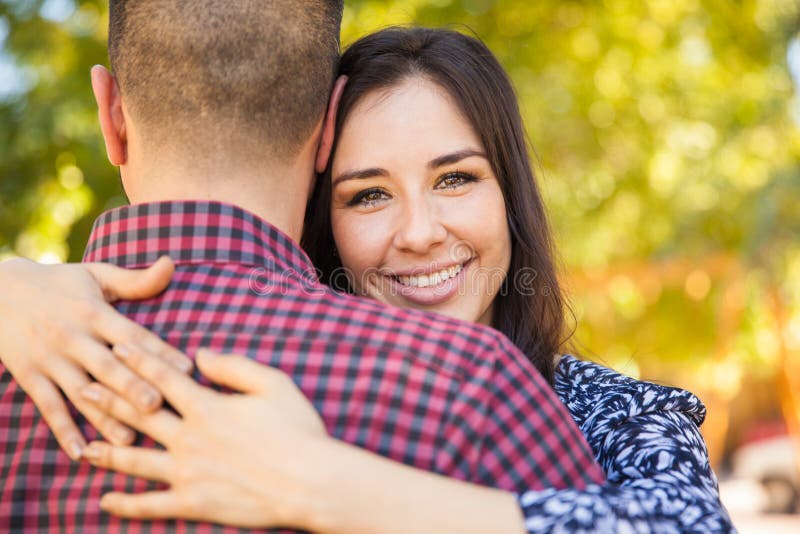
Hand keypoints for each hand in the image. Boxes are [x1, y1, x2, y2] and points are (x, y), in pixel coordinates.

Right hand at [0, 256, 191, 458]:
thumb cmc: (60, 283)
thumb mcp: (96, 275)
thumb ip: (136, 279)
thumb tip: (171, 264)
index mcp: (94, 312)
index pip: (131, 334)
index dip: (158, 351)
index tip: (185, 368)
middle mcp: (72, 337)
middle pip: (106, 366)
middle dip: (131, 386)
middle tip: (157, 405)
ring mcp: (50, 358)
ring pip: (80, 391)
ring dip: (103, 416)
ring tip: (128, 440)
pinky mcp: (30, 375)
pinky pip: (47, 405)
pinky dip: (62, 429)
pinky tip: (80, 452)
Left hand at [80, 349, 328, 528]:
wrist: (310, 480)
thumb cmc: (298, 429)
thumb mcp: (273, 384)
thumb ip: (233, 366)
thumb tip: (199, 353)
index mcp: (207, 406)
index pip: (163, 377)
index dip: (138, 360)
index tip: (115, 348)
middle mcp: (189, 437)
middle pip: (137, 414)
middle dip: (106, 399)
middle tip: (79, 389)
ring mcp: (188, 472)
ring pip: (135, 459)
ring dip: (106, 452)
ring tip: (82, 447)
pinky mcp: (194, 502)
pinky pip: (151, 504)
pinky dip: (126, 503)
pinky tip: (104, 500)